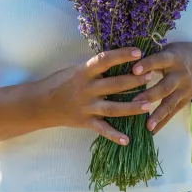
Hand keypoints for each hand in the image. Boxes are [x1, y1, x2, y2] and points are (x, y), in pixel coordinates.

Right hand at [37, 47, 156, 145]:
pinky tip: (127, 140)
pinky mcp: (85, 122)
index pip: (105, 60)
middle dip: (134, 81)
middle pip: (115, 85)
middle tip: (151, 76)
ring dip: (132, 107)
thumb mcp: (77, 69)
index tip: (138, 52)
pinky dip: (114, 136)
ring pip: (113, 108)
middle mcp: (87, 89)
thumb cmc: (60, 82)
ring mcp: (86, 107)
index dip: (122, 55)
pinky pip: (102, 129)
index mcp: (84, 71)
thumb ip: (96, 67)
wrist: (39, 104)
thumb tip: (120, 57)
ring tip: (148, 105)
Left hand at [129, 42, 191, 134]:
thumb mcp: (169, 49)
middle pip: (165, 86)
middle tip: (134, 101)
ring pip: (170, 103)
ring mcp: (184, 90)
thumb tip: (125, 56)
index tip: (134, 69)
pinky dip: (162, 123)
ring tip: (147, 126)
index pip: (160, 60)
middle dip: (150, 95)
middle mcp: (180, 75)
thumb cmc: (178, 54)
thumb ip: (152, 53)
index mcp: (174, 58)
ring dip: (158, 115)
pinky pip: (172, 113)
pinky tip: (151, 132)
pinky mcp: (184, 101)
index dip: (148, 64)